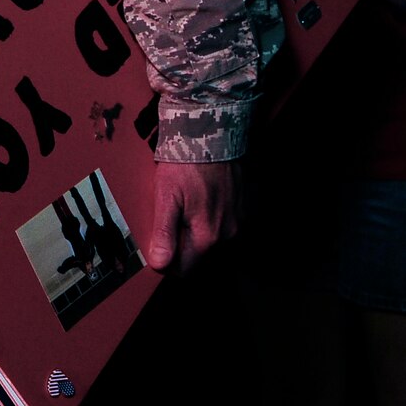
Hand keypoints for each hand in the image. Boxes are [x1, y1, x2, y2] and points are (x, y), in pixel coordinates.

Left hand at [144, 160, 237, 274]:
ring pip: (215, 243)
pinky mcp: (246, 209)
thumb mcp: (166, 196)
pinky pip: (228, 226)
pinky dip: (215, 220)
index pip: (185, 270)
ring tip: (188, 208)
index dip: (168, 261)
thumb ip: (164, 232)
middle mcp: (229, 234)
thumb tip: (159, 264)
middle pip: (201, 257)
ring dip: (200, 234)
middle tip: (172, 220)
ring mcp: (240, 222)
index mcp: (207, 236)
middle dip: (184, 246)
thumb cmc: (185, 165)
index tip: (159, 244)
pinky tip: (204, 202)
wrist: (211, 135)